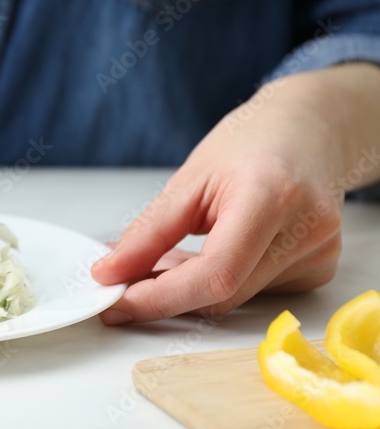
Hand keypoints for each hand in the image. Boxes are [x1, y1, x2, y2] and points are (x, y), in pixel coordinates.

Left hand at [90, 69, 362, 323]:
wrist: (311, 128)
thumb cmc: (253, 141)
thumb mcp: (189, 178)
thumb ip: (149, 232)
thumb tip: (111, 273)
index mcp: (272, 196)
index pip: (215, 273)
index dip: (161, 297)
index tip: (117, 300)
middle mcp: (306, 229)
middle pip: (223, 293)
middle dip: (165, 295)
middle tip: (123, 282)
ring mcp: (318, 253)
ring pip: (234, 297)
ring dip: (188, 288)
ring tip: (166, 255)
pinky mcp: (318, 269)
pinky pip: (253, 292)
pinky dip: (217, 283)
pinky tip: (208, 254)